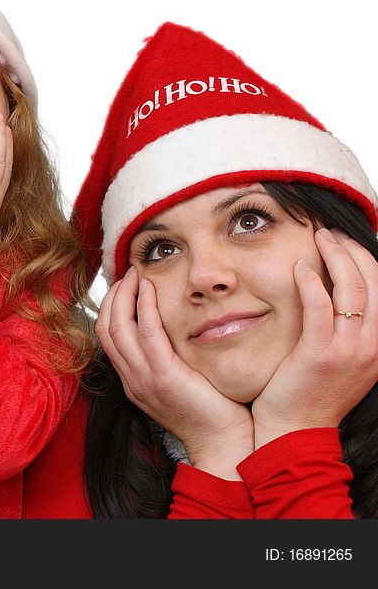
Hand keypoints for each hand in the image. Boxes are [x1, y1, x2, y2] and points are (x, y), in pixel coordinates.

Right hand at [97, 267, 253, 478]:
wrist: (226, 445)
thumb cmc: (214, 414)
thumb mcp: (183, 384)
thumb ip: (172, 359)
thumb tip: (179, 330)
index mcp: (134, 381)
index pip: (108, 338)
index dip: (111, 307)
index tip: (126, 287)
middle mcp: (132, 380)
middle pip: (105, 328)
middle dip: (113, 296)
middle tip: (129, 274)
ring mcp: (143, 379)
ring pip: (117, 327)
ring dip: (124, 295)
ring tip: (137, 275)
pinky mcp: (164, 376)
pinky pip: (147, 332)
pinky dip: (144, 307)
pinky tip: (150, 290)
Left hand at [252, 228, 377, 446]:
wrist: (295, 432)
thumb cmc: (310, 393)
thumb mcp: (341, 359)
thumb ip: (345, 329)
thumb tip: (336, 295)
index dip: (366, 260)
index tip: (345, 241)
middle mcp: (373, 345)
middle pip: (373, 282)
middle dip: (354, 250)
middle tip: (330, 233)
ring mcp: (350, 350)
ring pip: (352, 289)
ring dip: (335, 256)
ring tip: (319, 238)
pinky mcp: (320, 353)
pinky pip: (321, 307)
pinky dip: (312, 282)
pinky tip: (300, 267)